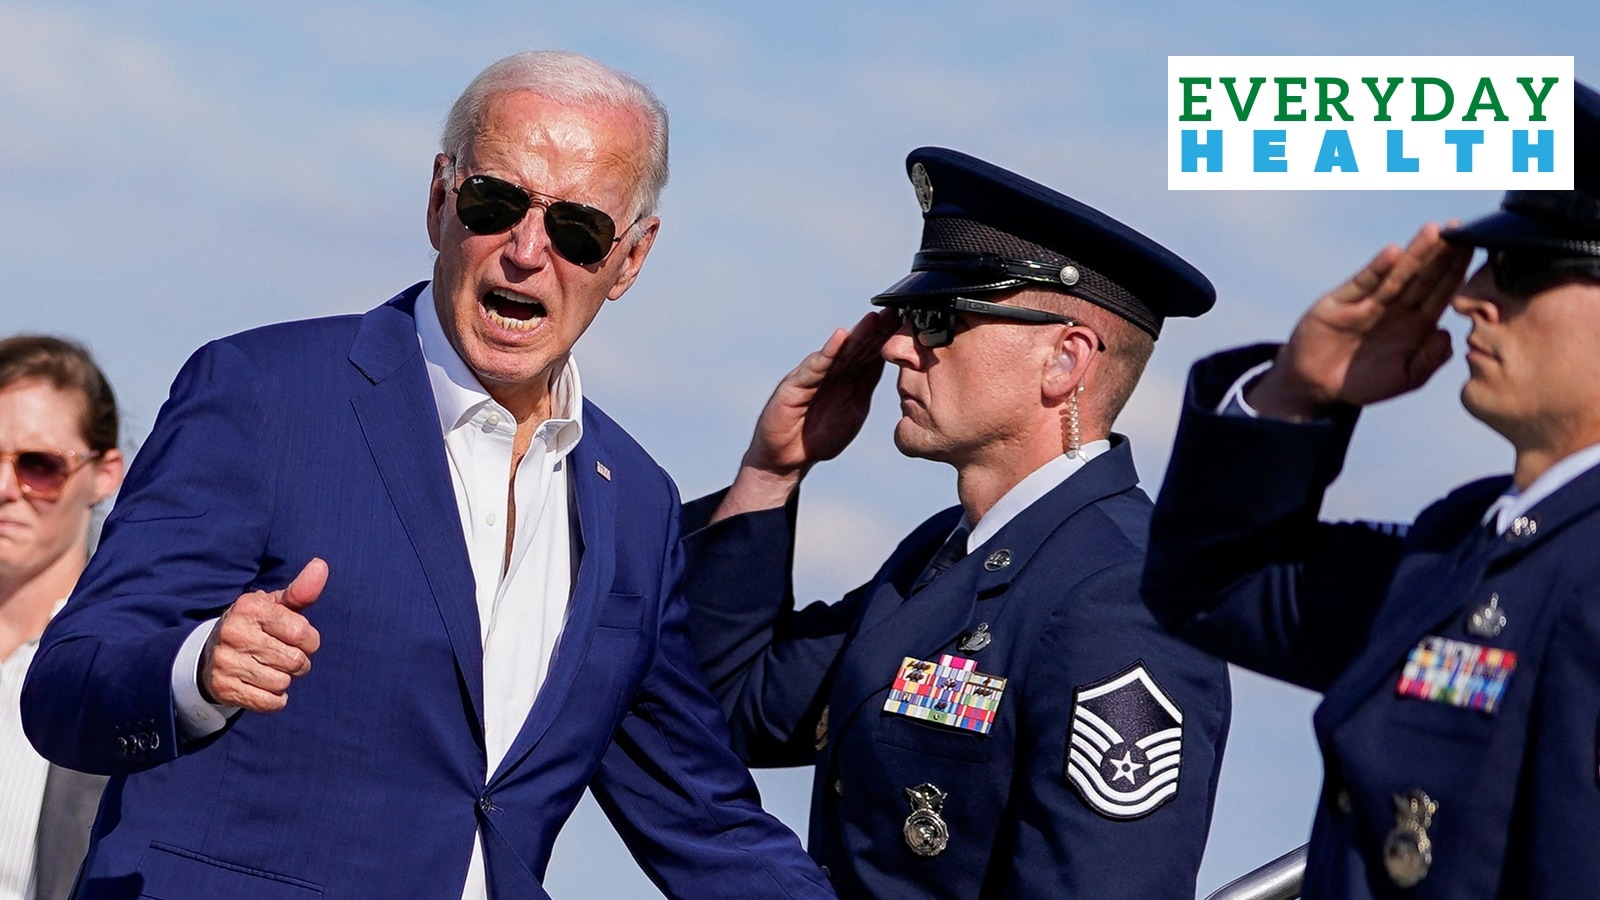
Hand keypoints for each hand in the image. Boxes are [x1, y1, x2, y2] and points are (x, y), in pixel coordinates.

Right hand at [200, 558, 326, 712]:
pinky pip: (268, 702)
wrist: (212, 653)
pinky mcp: (223, 688)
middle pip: (294, 660)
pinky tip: (266, 686)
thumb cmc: (257, 626)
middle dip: (300, 662)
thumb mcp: (276, 606)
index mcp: (250, 607)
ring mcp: (225, 661)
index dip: (310, 640)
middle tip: (287, 657)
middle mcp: (234, 633)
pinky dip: (275, 699)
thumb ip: (301, 590)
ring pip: (282, 682)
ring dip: (285, 680)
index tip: (301, 640)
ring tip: (272, 669)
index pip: (301, 632)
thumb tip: (321, 565)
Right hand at [712, 310, 898, 521]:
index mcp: (848, 377)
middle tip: (897, 310)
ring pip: (839, 352)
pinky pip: (815, 367)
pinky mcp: (795, 384)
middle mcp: (831, 371)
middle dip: (877, 329)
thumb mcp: (854, 409)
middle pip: (858, 346)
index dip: (889, 338)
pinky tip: (841, 337)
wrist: (787, 459)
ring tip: (874, 318)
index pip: (871, 353)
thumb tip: (890, 362)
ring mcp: (813, 375)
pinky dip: (828, 352)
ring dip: (857, 334)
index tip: (910, 321)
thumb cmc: (820, 436)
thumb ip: (867, 384)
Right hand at [1248, 223, 1472, 420]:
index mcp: (1416, 324)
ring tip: (1434, 231)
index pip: (1442, 291)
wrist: (1317, 387)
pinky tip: (1393, 253)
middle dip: (1442, 253)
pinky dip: (1377, 268)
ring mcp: (1368, 302)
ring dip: (1416, 253)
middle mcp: (1395, 308)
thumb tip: (1449, 333)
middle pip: (1424, 276)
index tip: (1476, 247)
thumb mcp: (1406, 378)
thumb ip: (1430, 359)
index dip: (1458, 270)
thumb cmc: (1362, 383)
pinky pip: (1363, 283)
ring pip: (1397, 274)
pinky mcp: (1342, 303)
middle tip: (1461, 228)